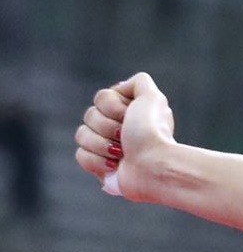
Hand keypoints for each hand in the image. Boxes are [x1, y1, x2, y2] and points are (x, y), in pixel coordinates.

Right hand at [73, 72, 176, 202]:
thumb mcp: (152, 98)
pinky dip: (96, 160)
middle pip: (89, 115)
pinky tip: (114, 166)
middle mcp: (119, 129)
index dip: (112, 106)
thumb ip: (140, 83)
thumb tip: (121, 87)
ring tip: (121, 153)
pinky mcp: (101, 166)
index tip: (129, 115)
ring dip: (101, 144)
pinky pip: (80, 155)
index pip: (101, 98)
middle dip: (107, 126)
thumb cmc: (152, 133)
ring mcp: (109, 148)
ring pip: (82, 134)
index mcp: (130, 113)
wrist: (153, 167)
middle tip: (124, 136)